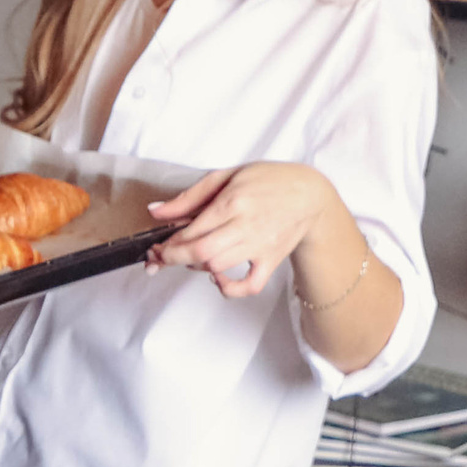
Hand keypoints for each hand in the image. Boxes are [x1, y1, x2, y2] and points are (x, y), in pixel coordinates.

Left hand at [145, 162, 340, 297]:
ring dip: (197, 267)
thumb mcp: (226, 177)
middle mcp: (246, 225)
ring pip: (218, 266)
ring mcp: (260, 246)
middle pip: (200, 252)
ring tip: (191, 258)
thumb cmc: (268, 181)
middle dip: (174, 258)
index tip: (157, 246)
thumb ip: (188, 197)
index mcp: (233, 202)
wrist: (310, 194)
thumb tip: (156, 212)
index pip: (191, 230)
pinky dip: (230, 289)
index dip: (168, 242)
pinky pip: (250, 285)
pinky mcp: (271, 260)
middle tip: (162, 258)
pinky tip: (218, 278)